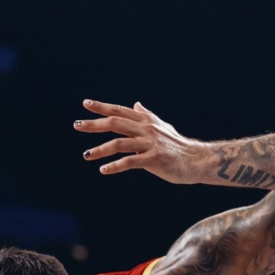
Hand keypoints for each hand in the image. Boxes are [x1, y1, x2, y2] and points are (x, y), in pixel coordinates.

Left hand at [74, 99, 202, 182]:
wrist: (196, 160)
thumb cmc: (178, 146)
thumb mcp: (162, 127)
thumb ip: (147, 115)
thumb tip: (136, 104)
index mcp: (147, 121)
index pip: (120, 110)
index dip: (102, 107)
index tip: (85, 104)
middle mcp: (147, 129)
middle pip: (115, 123)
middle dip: (94, 124)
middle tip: (77, 125)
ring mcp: (150, 144)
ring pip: (119, 143)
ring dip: (100, 149)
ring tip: (86, 155)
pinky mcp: (154, 160)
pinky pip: (130, 162)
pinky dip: (115, 166)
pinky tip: (103, 170)